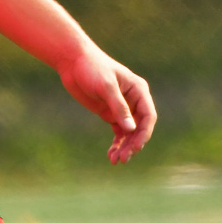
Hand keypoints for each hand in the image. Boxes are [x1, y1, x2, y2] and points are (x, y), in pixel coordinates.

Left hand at [57, 46, 156, 163]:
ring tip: (116, 160)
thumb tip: (131, 129)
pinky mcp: (109, 112)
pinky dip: (116, 144)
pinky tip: (111, 155)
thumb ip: (119, 107)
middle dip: (133, 144)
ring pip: (129, 133)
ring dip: (124, 147)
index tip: (136, 147)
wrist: (73, 61)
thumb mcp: (106, 87)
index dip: (144, 133)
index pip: (148, 116)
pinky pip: (118, 132)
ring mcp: (121, 108)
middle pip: (139, 128)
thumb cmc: (92, 68)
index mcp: (138, 90)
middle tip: (123, 159)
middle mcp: (133, 100)